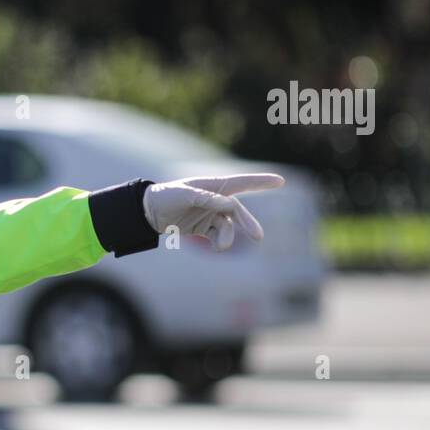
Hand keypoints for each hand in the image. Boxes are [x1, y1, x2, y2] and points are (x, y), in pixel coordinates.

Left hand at [141, 173, 284, 250]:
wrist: (148, 212)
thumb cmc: (166, 196)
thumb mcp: (184, 194)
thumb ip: (207, 198)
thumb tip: (229, 205)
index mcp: (213, 185)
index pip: (242, 183)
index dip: (261, 182)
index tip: (281, 181)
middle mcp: (215, 200)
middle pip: (238, 211)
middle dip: (247, 223)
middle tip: (258, 236)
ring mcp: (210, 214)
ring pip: (227, 227)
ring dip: (226, 237)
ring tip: (219, 248)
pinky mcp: (204, 228)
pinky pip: (217, 236)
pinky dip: (219, 243)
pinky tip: (216, 248)